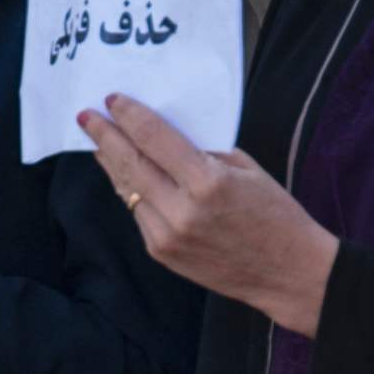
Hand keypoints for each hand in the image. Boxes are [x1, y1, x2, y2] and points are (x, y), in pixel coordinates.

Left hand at [76, 97, 332, 335]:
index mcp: (207, 182)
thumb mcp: (246, 169)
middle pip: (129, 163)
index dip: (129, 116)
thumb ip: (202, 150)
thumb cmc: (275, 214)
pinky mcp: (161, 253)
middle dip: (104, 137)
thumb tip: (162, 134)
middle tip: (86, 117)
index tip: (112, 100)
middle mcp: (181, 210)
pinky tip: (127, 176)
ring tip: (100, 144)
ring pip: (128, 190)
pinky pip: (139, 213)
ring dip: (112, 164)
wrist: (287, 273)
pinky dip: (132, 191)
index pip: (154, 138)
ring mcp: (167, 236)